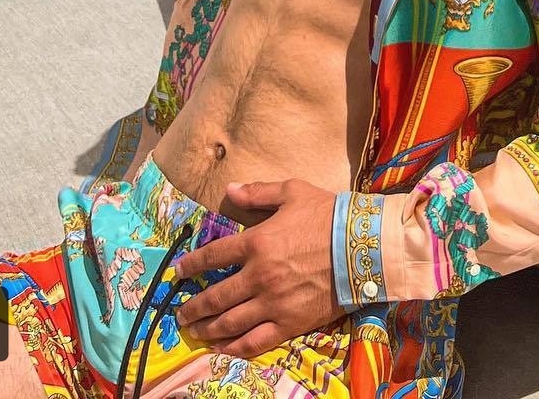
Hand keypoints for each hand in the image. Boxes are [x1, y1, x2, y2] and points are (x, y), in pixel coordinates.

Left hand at [171, 179, 339, 356]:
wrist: (360, 247)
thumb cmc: (326, 215)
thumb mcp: (291, 191)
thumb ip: (258, 193)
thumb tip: (229, 190)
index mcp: (256, 242)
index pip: (212, 256)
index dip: (190, 266)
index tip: (178, 273)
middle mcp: (258, 275)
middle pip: (215, 296)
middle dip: (193, 307)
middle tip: (180, 313)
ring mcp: (272, 303)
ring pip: (230, 323)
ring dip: (207, 329)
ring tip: (196, 332)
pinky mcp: (289, 323)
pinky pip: (255, 341)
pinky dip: (235, 348)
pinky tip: (223, 349)